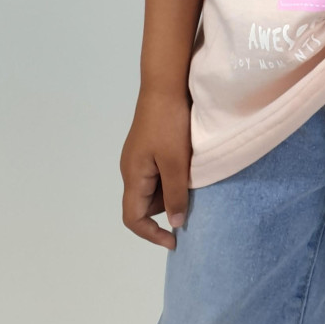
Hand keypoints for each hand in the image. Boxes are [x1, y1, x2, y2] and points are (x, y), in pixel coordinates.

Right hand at [120, 86, 192, 248]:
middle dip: (166, 208)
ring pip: (153, 186)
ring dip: (171, 189)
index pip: (132, 218)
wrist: (165, 83)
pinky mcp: (149, 144)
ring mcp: (139, 155)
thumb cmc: (169, 124)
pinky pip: (158, 170)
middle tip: (193, 200)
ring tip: (193, 179)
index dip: (151, 234)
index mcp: (132, 175)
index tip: (175, 239)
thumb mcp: (176, 163)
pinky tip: (188, 165)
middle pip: (144, 203)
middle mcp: (131, 168)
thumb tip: (174, 223)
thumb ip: (175, 194)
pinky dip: (172, 175)